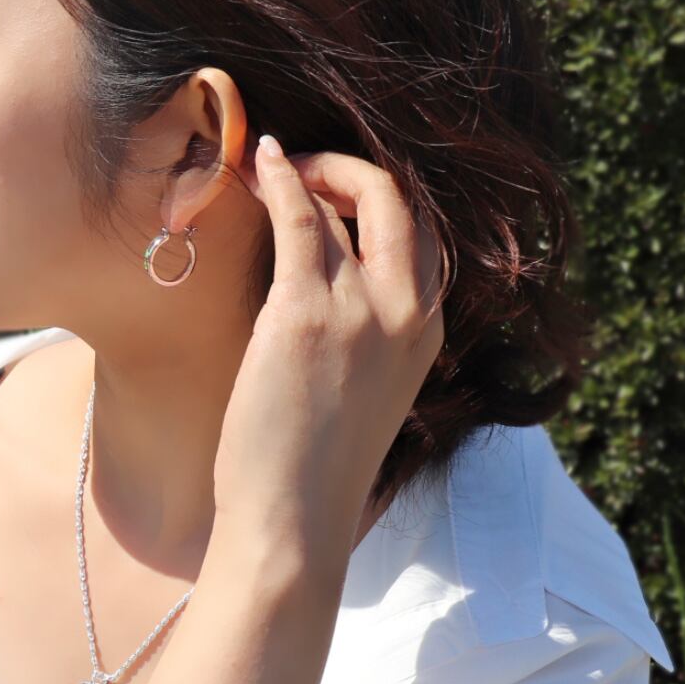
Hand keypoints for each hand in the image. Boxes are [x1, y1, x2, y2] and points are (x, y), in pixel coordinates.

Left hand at [211, 134, 445, 552]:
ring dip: (307, 170)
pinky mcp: (304, 314)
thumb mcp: (365, 395)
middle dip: (351, 169)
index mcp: (425, 333)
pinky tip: (259, 161)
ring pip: (346, 201)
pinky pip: (299, 218)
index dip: (380, 201)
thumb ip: (367, 339)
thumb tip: (329, 293)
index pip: (422, 236)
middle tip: (305, 170)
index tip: (336, 195)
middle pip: (398, 200)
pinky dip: (280, 179)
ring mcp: (360, 310)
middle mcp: (406, 312)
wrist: (292, 522)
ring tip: (270, 166)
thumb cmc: (314, 469)